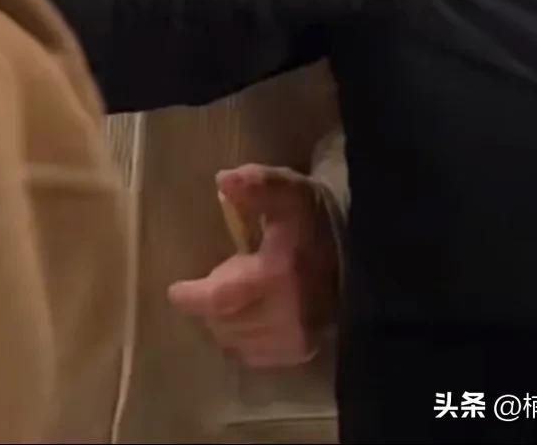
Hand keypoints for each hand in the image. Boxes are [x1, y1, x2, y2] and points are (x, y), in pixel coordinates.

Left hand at [168, 165, 338, 369]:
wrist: (360, 249)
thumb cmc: (313, 216)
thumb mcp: (286, 189)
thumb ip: (256, 183)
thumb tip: (223, 180)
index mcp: (278, 274)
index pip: (222, 297)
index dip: (194, 297)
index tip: (175, 290)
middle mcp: (287, 314)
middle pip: (225, 324)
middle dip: (209, 306)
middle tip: (210, 284)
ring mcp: (297, 338)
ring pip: (238, 342)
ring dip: (225, 324)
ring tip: (230, 298)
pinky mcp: (304, 350)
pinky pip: (256, 355)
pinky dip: (244, 339)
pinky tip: (248, 317)